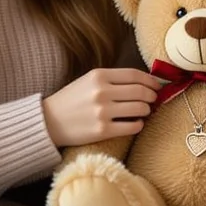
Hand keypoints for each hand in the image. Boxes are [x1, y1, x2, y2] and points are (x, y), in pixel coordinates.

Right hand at [43, 69, 165, 147]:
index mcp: (98, 75)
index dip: (151, 80)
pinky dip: (139, 125)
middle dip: (152, 96)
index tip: (157, 86)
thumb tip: (144, 83)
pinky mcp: (102, 130)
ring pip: (140, 108)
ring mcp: (102, 112)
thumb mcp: (88, 80)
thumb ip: (112, 80)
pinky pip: (132, 126)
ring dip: (147, 110)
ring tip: (144, 111)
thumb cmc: (71, 100)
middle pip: (141, 91)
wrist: (48, 121)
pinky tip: (136, 123)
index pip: (135, 75)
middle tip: (154, 99)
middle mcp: (101, 92)